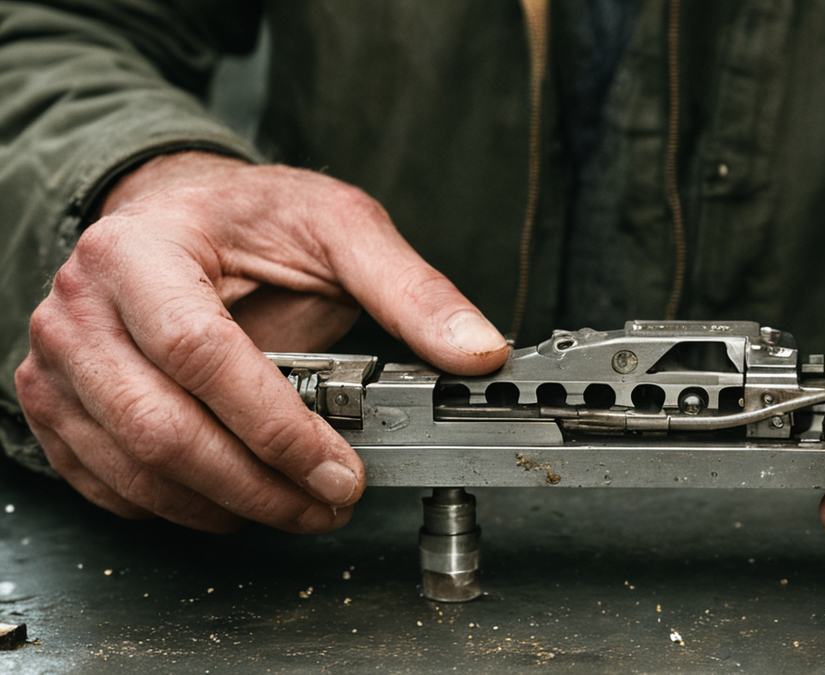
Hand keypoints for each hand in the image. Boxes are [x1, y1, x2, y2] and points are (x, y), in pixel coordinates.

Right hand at [14, 152, 508, 532]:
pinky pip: (106, 482)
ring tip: (294, 508)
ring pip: (134, 468)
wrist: (183, 219)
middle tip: (327, 506)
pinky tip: (231, 498)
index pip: (202, 355)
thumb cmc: (251, 220)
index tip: (340, 471)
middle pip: (161, 427)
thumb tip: (475, 350)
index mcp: (142, 251)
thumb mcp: (339, 230)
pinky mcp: (55, 404)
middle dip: (257, 486)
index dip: (277, 429)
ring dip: (223, 507)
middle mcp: (81, 307)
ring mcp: (58, 361)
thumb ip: (411, 289)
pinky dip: (174, 507)